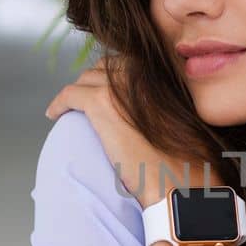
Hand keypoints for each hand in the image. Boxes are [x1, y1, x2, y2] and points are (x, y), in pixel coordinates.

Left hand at [44, 56, 214, 207]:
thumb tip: (156, 108)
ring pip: (87, 79)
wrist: (181, 182)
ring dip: (79, 92)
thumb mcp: (189, 122)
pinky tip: (54, 114)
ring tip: (72, 107)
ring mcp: (121, 84)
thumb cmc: (191, 163)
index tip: (108, 89)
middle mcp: (144, 71)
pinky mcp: (101, 103)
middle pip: (106, 66)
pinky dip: (60, 103)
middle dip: (96, 80)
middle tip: (88, 99)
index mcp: (165, 74)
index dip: (115, 76)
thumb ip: (171, 105)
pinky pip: (70, 95)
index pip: (130, 63)